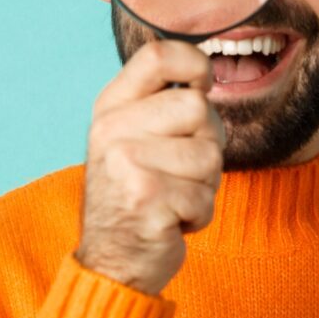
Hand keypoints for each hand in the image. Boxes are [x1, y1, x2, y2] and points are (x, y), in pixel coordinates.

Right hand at [75, 39, 225, 295]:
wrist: (112, 262)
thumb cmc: (137, 194)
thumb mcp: (133, 138)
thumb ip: (162, 103)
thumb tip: (207, 70)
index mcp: (110, 108)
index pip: (158, 55)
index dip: (196, 64)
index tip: (203, 85)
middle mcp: (111, 131)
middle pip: (197, 107)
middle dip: (206, 142)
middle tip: (181, 170)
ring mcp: (126, 165)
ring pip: (209, 155)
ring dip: (204, 184)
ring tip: (174, 196)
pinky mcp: (146, 200)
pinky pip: (205, 196)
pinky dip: (199, 214)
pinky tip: (171, 220)